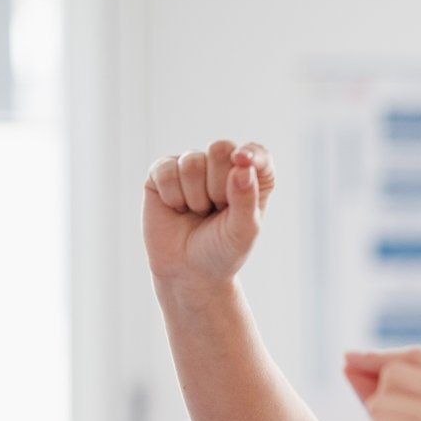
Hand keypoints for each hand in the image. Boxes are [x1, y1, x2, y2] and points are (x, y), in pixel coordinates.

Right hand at [142, 140, 275, 296]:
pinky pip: (166, 170)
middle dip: (218, 186)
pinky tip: (176, 208)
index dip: (251, 154)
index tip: (242, 162)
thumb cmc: (221, 251)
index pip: (256, 153)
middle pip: (221, 148)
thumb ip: (246, 199)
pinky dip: (172, 196)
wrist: (188, 272)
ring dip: (195, 196)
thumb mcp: (242, 232)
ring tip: (197, 213)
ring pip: (192, 162)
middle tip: (216, 211)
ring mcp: (192, 166)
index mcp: (252, 176)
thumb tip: (242, 164)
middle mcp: (222, 165)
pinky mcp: (163, 172)